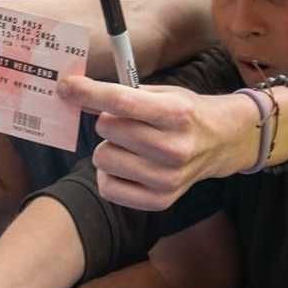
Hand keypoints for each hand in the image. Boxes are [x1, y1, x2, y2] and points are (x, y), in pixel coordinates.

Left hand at [60, 75, 261, 210]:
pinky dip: (110, 175)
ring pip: (102, 158)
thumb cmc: (184, 114)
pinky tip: (127, 166)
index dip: (87, 92)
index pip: (121, 102)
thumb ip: (121, 95)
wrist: (221, 142)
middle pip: (107, 129)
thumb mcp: (161, 94)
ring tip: (130, 146)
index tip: (66, 86)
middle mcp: (174, 148)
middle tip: (125, 123)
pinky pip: (108, 188)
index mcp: (176, 114)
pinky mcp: (160, 201)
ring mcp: (168, 178)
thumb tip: (74, 93)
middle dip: (107, 121)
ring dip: (109, 148)